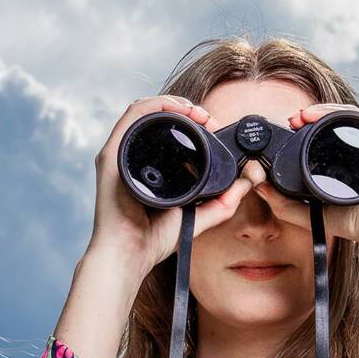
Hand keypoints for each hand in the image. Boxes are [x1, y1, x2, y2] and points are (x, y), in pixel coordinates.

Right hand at [88, 95, 257, 269]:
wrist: (131, 254)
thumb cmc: (153, 239)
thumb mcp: (197, 217)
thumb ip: (222, 203)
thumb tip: (246, 183)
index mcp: (149, 166)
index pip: (169, 130)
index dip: (194, 121)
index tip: (214, 127)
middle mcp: (133, 155)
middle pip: (158, 116)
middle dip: (187, 110)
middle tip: (209, 119)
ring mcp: (121, 153)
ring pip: (146, 110)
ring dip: (174, 103)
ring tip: (197, 114)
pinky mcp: (112, 154)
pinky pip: (133, 116)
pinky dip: (156, 105)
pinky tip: (177, 110)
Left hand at [252, 103, 358, 254]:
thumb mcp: (314, 213)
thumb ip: (285, 203)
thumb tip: (258, 186)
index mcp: (357, 162)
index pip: (331, 138)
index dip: (308, 131)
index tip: (289, 130)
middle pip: (339, 124)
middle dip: (313, 119)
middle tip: (291, 120)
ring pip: (349, 118)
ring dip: (322, 112)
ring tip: (300, 116)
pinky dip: (339, 113)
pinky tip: (318, 116)